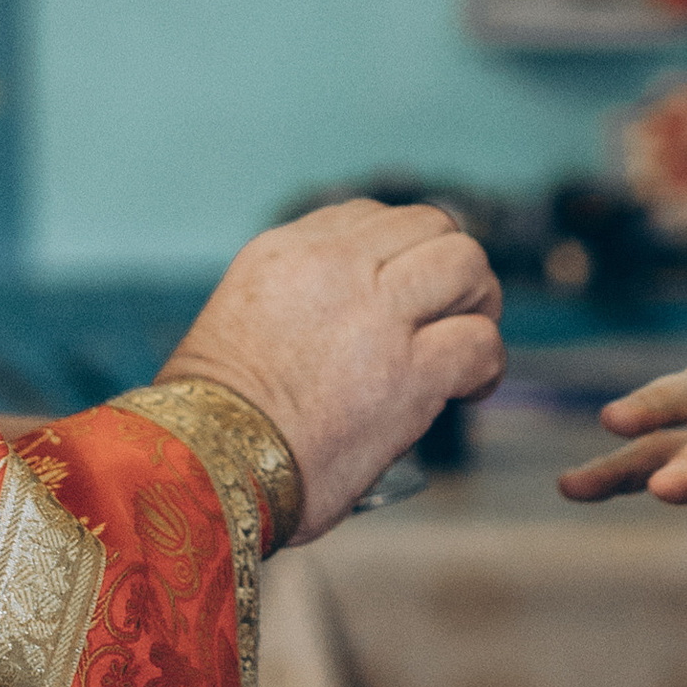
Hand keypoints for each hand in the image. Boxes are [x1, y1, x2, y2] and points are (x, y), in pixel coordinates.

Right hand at [164, 198, 502, 541]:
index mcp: (286, 252)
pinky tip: (471, 391)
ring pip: (466, 264)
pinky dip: (486, 365)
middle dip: (451, 267)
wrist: (200, 469)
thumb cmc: (210, 421)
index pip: (371, 216)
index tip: (405, 293)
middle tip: (450, 314)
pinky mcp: (410, 373)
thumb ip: (293, 305)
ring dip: (478, 303)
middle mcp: (335, 267)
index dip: (402, 253)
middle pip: (430, 224)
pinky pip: (480, 341)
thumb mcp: (238, 323)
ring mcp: (377, 315)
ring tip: (467, 344)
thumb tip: (334, 333)